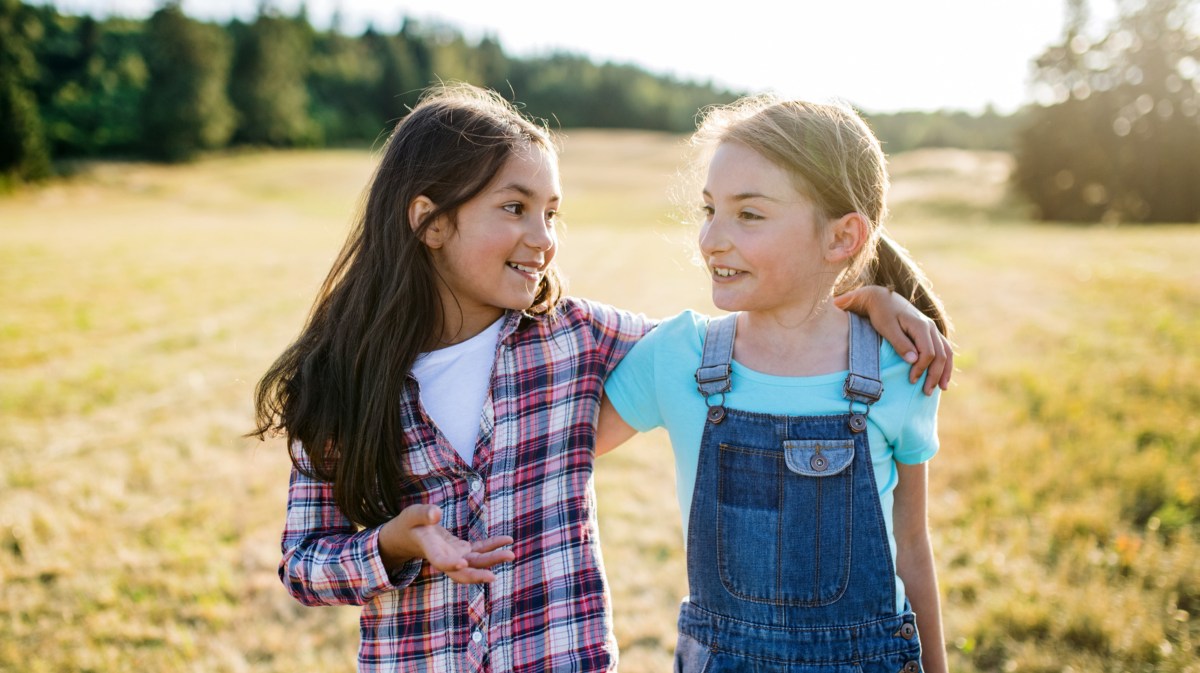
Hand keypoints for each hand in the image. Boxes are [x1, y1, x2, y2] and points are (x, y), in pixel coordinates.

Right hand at [379, 504, 514, 583]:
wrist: (409, 536)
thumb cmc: (409, 524)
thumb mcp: (411, 515)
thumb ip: (423, 514)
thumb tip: (437, 513)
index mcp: (430, 550)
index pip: (440, 561)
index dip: (450, 564)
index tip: (461, 563)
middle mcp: (445, 558)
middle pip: (462, 572)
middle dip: (477, 574)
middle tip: (493, 576)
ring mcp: (455, 555)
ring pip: (475, 562)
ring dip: (492, 560)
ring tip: (511, 554)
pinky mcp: (462, 550)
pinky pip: (480, 550)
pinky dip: (493, 546)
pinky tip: (508, 540)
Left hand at [834, 286, 952, 394]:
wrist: (881, 298)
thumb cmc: (881, 313)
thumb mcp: (887, 328)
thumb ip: (900, 344)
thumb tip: (914, 361)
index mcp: (920, 326)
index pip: (928, 352)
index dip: (922, 369)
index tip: (911, 380)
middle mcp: (930, 327)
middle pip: (940, 355)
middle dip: (935, 375)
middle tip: (926, 392)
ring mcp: (932, 329)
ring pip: (946, 352)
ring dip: (945, 371)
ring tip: (941, 388)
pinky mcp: (929, 331)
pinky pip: (943, 348)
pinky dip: (945, 362)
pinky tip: (943, 374)